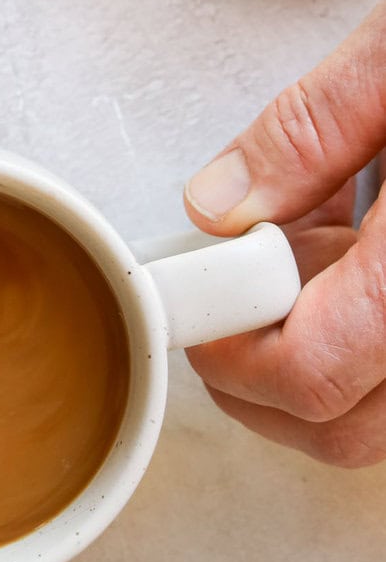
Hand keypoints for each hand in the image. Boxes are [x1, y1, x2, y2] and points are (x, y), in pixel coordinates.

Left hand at [183, 0, 385, 467]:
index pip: (313, 375)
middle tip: (226, 288)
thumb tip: (219, 205)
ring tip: (304, 254)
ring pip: (380, 415)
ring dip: (316, 359)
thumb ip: (309, 132)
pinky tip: (355, 252)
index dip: (228, 350)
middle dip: (260, 371)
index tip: (195, 298)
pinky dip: (365, 337)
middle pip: (346, 428)